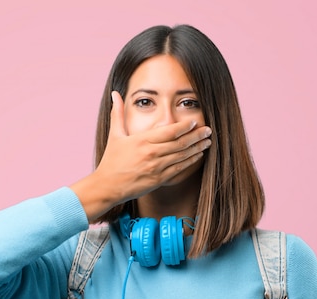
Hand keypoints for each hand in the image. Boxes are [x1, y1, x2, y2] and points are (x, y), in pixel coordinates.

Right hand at [95, 91, 211, 201]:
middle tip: (208, 130)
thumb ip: (118, 113)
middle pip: (180, 143)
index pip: (169, 131)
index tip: (195, 122)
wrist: (108, 186)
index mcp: (142, 141)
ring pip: (182, 155)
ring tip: (207, 142)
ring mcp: (156, 167)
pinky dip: (190, 161)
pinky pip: (179, 168)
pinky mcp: (159, 179)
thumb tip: (115, 94)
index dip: (185, 127)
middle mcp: (151, 153)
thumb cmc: (111, 161)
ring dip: (197, 148)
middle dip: (197, 136)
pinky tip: (198, 156)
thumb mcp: (115, 135)